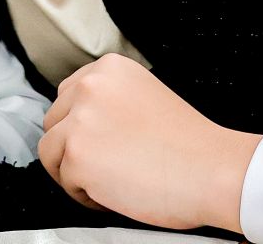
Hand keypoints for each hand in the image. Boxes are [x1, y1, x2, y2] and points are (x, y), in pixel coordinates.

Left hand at [38, 55, 257, 233]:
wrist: (211, 169)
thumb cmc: (189, 144)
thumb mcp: (145, 95)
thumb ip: (110, 99)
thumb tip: (82, 120)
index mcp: (109, 68)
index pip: (68, 96)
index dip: (81, 125)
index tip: (99, 141)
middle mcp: (90, 87)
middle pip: (54, 122)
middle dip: (73, 147)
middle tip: (106, 165)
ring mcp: (80, 121)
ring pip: (51, 152)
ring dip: (74, 171)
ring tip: (110, 180)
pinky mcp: (76, 157)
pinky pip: (65, 182)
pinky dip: (85, 195)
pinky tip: (116, 191)